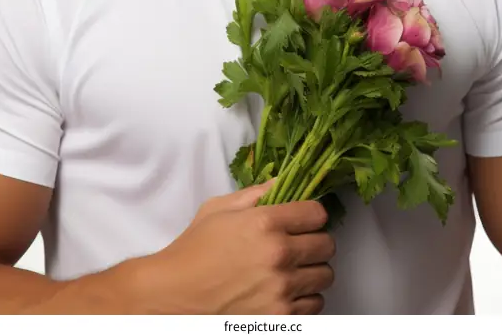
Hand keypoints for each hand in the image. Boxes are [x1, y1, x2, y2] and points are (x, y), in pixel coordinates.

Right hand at [132, 180, 335, 313]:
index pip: (317, 213)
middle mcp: (278, 255)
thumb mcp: (219, 209)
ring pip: (325, 276)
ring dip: (312, 271)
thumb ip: (255, 194)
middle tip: (300, 243)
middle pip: (327, 245)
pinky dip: (305, 298)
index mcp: (265, 223)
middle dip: (315, 241)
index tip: (305, 219)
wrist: (174, 296)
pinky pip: (315, 305)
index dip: (312, 214)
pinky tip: (287, 290)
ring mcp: (281, 290)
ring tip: (293, 269)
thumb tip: (282, 183)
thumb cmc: (193, 252)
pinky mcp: (280, 318)